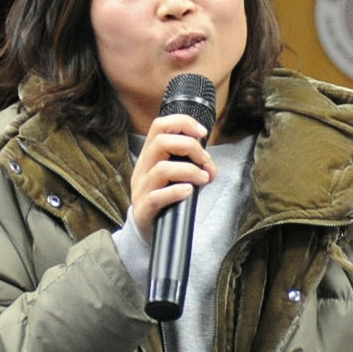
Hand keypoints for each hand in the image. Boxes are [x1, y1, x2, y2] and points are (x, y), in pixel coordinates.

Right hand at [125, 112, 211, 240]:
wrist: (148, 228)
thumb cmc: (166, 198)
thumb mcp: (180, 177)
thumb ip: (197, 168)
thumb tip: (211, 168)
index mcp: (150, 155)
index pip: (159, 126)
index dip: (182, 123)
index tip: (203, 132)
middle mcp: (143, 168)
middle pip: (160, 142)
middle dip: (189, 146)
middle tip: (205, 160)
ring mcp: (141, 189)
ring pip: (161, 169)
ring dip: (189, 171)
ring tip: (203, 179)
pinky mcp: (144, 209)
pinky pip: (157, 197)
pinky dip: (176, 192)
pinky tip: (189, 192)